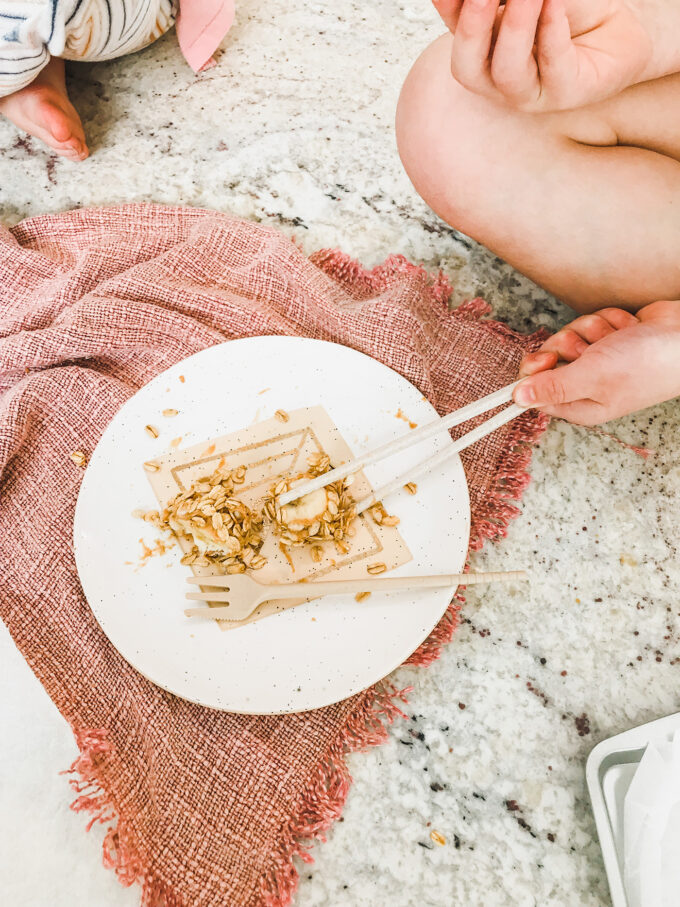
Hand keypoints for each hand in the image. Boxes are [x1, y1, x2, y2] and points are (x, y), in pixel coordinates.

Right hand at [432, 0, 652, 110]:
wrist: (621, 30)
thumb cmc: (574, 12)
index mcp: (484, 50)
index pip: (456, 31)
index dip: (449, 7)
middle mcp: (499, 79)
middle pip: (468, 68)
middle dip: (471, 28)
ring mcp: (531, 93)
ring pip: (508, 73)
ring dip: (515, 28)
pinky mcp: (567, 95)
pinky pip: (554, 65)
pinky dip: (551, 30)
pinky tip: (553, 2)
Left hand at [513, 302, 679, 423]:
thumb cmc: (646, 365)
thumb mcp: (591, 377)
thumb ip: (553, 386)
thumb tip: (516, 398)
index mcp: (580, 405)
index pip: (536, 391)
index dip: (535, 372)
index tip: (546, 360)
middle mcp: (586, 384)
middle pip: (550, 358)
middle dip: (568, 344)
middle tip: (588, 348)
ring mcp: (599, 360)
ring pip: (571, 335)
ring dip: (593, 330)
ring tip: (617, 338)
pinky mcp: (611, 338)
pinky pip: (592, 323)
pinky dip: (610, 320)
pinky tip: (628, 328)